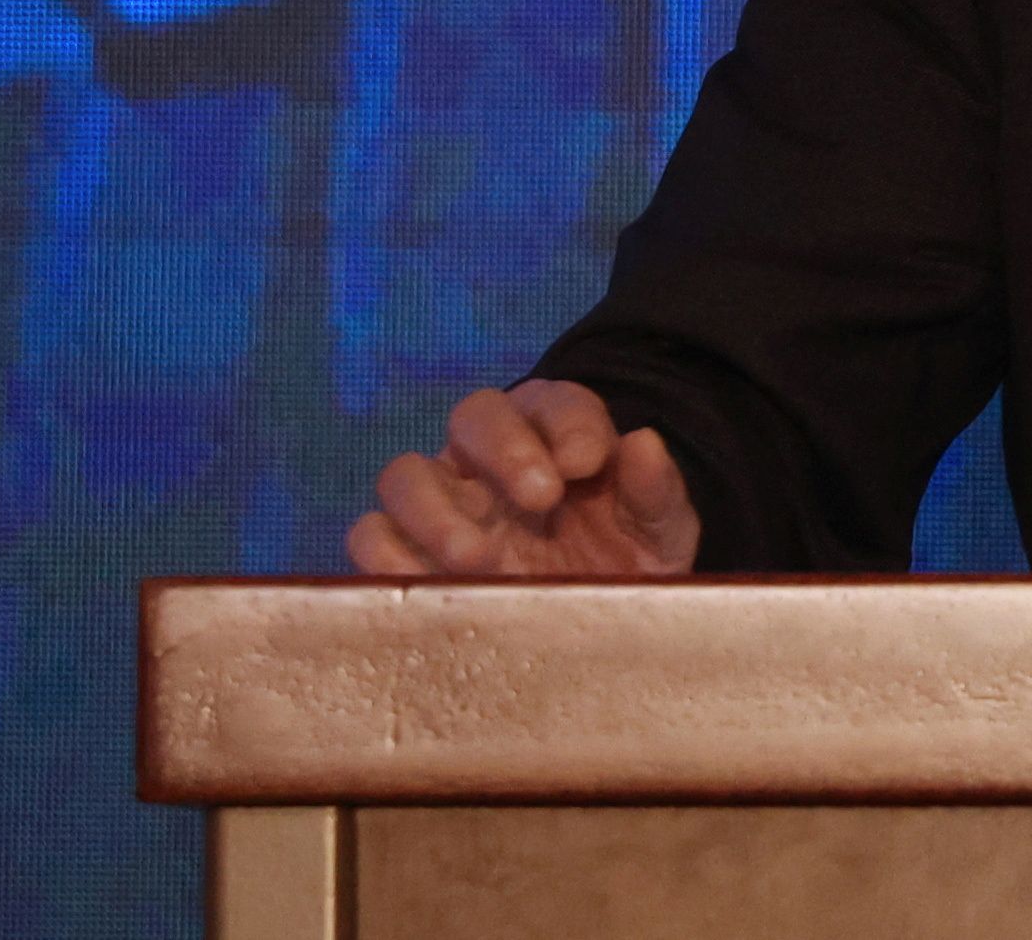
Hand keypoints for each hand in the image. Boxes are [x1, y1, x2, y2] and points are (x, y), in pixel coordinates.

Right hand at [346, 379, 700, 575]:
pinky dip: (387, 556)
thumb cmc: (626, 562)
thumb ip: (656, 489)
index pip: (552, 401)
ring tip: (479, 557)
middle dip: (504, 450)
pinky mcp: (407, 558)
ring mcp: (441, 507)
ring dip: (435, 510)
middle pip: (471, 417)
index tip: (590, 463)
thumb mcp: (659, 530)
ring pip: (404, 475)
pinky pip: (371, 539)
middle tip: (541, 499)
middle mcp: (488, 460)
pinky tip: (433, 584)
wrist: (596, 629)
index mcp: (553, 434)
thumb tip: (644, 443)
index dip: (568, 423)